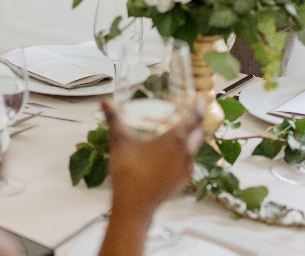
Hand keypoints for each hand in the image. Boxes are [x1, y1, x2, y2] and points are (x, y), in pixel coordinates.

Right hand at [103, 101, 202, 219]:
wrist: (134, 207)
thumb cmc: (128, 173)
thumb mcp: (120, 142)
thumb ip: (114, 119)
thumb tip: (105, 102)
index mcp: (175, 140)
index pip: (195, 118)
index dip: (199, 105)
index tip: (198, 97)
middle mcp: (185, 153)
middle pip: (199, 132)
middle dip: (195, 121)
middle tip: (183, 113)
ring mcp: (186, 169)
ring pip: (195, 148)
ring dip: (190, 138)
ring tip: (174, 133)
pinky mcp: (183, 181)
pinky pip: (189, 162)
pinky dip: (184, 154)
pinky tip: (169, 155)